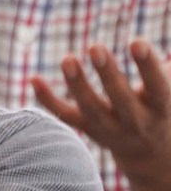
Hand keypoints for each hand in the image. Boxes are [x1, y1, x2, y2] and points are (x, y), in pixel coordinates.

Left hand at [32, 39, 170, 190]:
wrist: (148, 152)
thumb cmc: (158, 104)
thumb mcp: (165, 89)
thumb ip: (166, 68)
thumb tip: (170, 37)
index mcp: (160, 106)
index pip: (157, 86)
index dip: (148, 66)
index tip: (137, 41)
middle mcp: (135, 121)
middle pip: (120, 99)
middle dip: (108, 73)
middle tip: (95, 46)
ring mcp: (109, 128)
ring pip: (90, 109)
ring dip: (77, 84)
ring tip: (68, 59)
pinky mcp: (87, 129)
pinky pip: (65, 115)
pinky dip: (47, 99)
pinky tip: (34, 78)